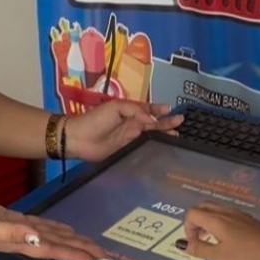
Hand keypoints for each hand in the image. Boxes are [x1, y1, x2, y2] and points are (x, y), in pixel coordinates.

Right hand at [0, 195, 106, 259]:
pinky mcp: (12, 220)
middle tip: (102, 254)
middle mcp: (22, 240)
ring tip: (89, 245)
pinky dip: (54, 228)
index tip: (93, 259)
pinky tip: (62, 230)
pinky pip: (38, 226)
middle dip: (79, 250)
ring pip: (50, 236)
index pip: (52, 249)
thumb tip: (36, 237)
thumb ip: (10, 232)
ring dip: (70, 241)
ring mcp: (17, 231)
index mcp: (17, 243)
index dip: (73, 254)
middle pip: (57, 245)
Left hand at [63, 102, 182, 161]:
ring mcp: (129, 138)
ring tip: (177, 135)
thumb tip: (152, 121)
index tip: (172, 109)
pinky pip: (143, 148)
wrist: (78, 139)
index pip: (148, 109)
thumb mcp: (116, 108)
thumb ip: (136, 112)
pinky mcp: (127, 150)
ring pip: (150, 135)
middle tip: (181, 122)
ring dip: (163, 134)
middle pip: (153, 123)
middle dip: (166, 122)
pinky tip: (162, 149)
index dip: (159, 109)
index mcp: (129, 111)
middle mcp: (131, 124)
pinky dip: (153, 148)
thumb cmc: (95, 120)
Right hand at [177, 202, 259, 259]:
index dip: (187, 228)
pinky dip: (218, 222)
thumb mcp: (220, 257)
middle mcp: (225, 212)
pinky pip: (225, 213)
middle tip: (199, 239)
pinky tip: (226, 238)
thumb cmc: (246, 255)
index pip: (192, 213)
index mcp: (216, 219)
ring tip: (211, 240)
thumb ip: (199, 249)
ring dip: (206, 221)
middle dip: (195, 222)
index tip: (194, 243)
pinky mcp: (246, 218)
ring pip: (214, 209)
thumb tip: (181, 244)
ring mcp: (237, 213)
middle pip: (202, 207)